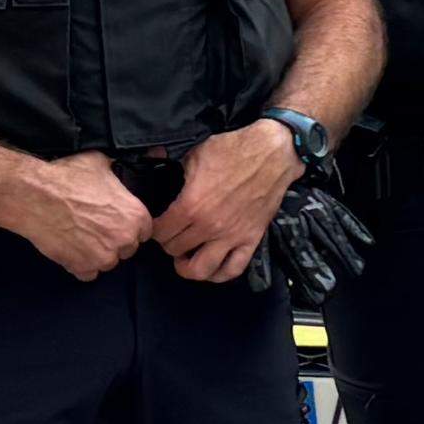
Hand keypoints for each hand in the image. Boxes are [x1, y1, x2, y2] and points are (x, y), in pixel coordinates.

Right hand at [4, 150, 155, 283]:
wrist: (35, 196)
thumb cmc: (68, 177)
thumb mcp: (101, 163)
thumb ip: (119, 169)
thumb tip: (129, 161)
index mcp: (136, 216)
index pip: (145, 230)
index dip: (130, 225)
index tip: (116, 221)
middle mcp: (124, 239)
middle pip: (127, 248)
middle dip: (115, 240)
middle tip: (95, 228)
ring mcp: (103, 257)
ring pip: (108, 262)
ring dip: (98, 254)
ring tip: (81, 237)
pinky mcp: (82, 268)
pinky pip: (88, 274)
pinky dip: (80, 265)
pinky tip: (71, 249)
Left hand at [155, 119, 298, 282]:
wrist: (272, 153)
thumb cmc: (233, 150)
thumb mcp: (194, 153)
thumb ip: (170, 164)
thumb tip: (151, 158)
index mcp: (191, 205)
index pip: (160, 232)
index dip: (153, 228)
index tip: (157, 223)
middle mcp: (209, 226)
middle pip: (175, 250)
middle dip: (168, 243)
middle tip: (171, 234)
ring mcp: (231, 236)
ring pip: (201, 269)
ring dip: (188, 266)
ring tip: (185, 258)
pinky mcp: (251, 239)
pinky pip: (234, 269)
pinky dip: (219, 274)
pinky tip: (212, 266)